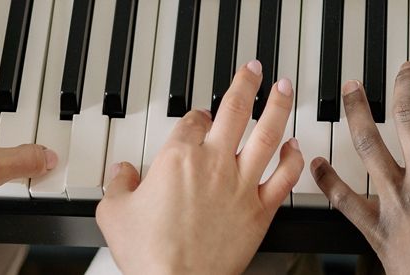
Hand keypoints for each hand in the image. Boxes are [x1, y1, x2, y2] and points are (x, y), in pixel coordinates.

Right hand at [95, 61, 303, 273]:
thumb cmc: (149, 253)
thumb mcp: (114, 213)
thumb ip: (118, 185)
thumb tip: (121, 172)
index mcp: (178, 157)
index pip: (192, 121)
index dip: (197, 115)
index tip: (200, 116)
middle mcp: (214, 164)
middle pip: (236, 111)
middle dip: (247, 84)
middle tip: (255, 71)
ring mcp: (241, 185)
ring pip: (267, 135)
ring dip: (278, 107)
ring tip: (284, 89)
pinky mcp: (260, 210)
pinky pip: (284, 178)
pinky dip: (292, 159)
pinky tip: (295, 148)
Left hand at [310, 62, 409, 273]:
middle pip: (409, 119)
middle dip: (405, 88)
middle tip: (404, 70)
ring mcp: (396, 204)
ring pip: (370, 147)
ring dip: (357, 114)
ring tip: (351, 91)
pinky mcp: (375, 229)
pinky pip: (344, 200)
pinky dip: (328, 181)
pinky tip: (314, 162)